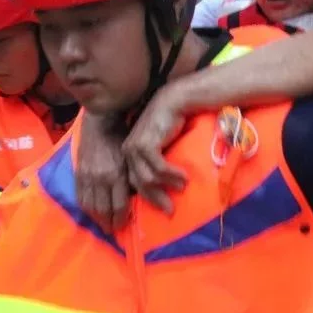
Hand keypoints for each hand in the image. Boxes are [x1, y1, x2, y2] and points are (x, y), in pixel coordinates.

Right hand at [76, 113, 129, 231]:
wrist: (101, 123)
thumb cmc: (123, 139)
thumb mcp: (132, 159)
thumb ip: (132, 179)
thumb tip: (137, 198)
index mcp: (116, 175)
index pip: (119, 205)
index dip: (121, 218)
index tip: (124, 227)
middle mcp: (100, 179)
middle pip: (103, 209)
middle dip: (109, 223)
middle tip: (114, 231)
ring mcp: (86, 177)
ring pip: (90, 206)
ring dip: (97, 219)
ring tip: (103, 226)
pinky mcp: (77, 173)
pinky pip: (80, 197)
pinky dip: (86, 209)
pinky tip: (92, 214)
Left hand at [121, 85, 188, 213]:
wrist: (172, 101)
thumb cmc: (168, 123)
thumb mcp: (158, 146)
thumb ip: (154, 162)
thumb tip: (162, 185)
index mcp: (127, 155)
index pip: (133, 183)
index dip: (146, 197)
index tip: (161, 207)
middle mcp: (127, 152)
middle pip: (139, 185)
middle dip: (156, 199)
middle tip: (170, 211)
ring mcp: (135, 149)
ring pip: (149, 179)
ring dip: (168, 186)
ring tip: (183, 188)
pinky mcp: (147, 145)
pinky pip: (160, 169)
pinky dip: (173, 175)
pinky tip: (185, 178)